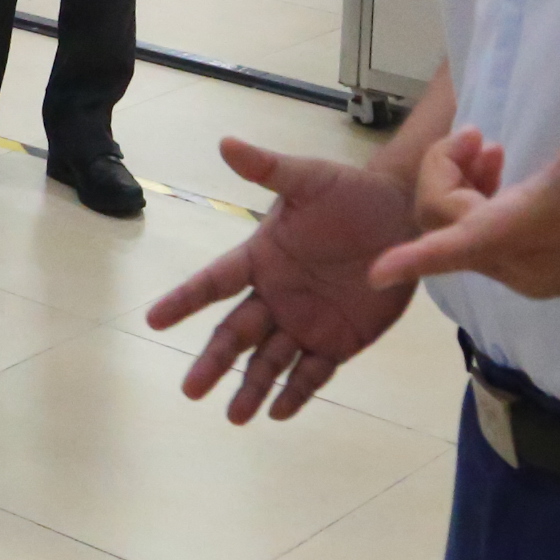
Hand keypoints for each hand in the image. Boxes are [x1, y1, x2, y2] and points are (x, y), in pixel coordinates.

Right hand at [147, 136, 421, 421]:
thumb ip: (269, 168)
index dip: (185, 300)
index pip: (215, 282)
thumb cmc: (350, 193)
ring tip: (235, 416)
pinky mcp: (339, 341)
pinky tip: (279, 413)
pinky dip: (296, 392)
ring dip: (251, 387)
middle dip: (213, 361)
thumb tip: (225, 143)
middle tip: (190, 389)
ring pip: (269, 361)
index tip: (154, 319)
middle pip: (236, 333)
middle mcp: (276, 295)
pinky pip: (312, 372)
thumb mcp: (309, 178)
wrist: (405, 215)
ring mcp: (306, 321)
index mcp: (261, 257)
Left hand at [370, 18, 559, 298]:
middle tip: (476, 135)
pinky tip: (500, 179)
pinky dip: (473, 215)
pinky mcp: (541, 280)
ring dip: (458, 193)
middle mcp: (536, 259)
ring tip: (489, 151)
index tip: (377, 270)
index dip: (422, 256)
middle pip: (447, 225)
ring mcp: (537, 276)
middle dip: (444, 175)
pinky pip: (478, 252)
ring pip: (457, 242)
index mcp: (552, 218)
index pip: (473, 240)